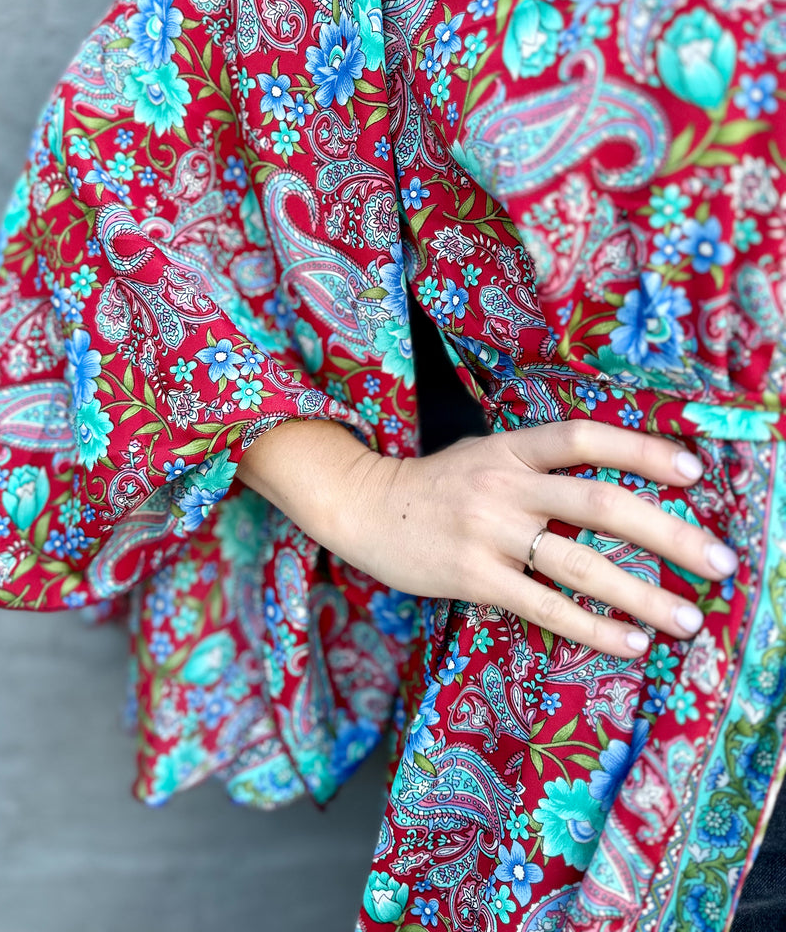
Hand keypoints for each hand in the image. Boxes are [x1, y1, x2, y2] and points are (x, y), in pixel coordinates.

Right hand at [238, 418, 737, 657]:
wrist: (363, 505)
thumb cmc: (437, 485)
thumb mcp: (487, 456)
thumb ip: (541, 464)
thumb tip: (618, 486)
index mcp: (511, 448)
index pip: (585, 438)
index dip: (642, 450)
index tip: (695, 471)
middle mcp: (503, 485)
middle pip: (598, 503)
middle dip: (667, 534)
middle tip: (720, 562)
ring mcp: (486, 532)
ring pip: (577, 563)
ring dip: (641, 594)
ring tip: (688, 620)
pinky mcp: (470, 577)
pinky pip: (542, 607)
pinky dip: (591, 627)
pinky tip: (630, 644)